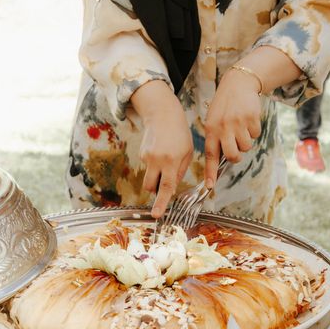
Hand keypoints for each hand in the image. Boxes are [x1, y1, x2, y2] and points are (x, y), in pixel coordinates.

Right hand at [132, 80, 192, 217]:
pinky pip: (148, 167)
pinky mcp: (141, 154)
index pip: (167, 187)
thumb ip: (180, 171)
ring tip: (166, 162)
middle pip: (151, 187)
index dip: (161, 202)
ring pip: (149, 178)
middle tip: (164, 184)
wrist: (162, 114)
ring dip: (156, 178)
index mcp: (172, 160)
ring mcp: (147, 157)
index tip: (156, 214)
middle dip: (156, 191)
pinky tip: (161, 152)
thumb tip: (172, 187)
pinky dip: (154, 165)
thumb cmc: (179, 133)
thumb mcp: (187, 152)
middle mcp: (157, 160)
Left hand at [204, 68, 261, 187]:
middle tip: (237, 150)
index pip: (210, 154)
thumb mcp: (213, 120)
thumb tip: (222, 159)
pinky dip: (254, 130)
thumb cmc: (224, 106)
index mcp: (211, 129)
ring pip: (246, 147)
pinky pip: (256, 134)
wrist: (238, 84)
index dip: (210, 172)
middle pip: (232, 155)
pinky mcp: (251, 119)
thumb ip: (216, 138)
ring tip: (241, 128)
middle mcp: (223, 128)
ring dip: (246, 141)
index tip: (210, 186)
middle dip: (236, 157)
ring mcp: (238, 123)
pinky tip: (248, 119)